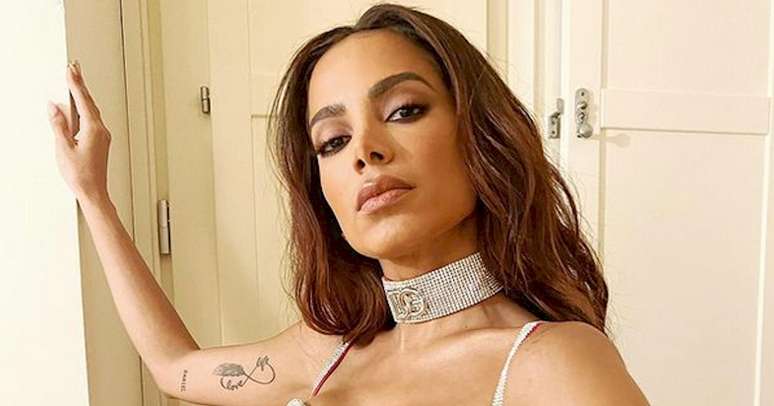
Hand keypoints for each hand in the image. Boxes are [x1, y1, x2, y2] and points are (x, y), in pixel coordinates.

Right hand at [47, 61, 111, 203]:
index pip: (83, 101)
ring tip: (75, 83)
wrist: (94, 192)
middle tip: (74, 69)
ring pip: (92, 111)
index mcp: (94, 130)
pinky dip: (84, 110)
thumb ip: (59, 125)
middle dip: (80, 85)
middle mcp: (102, 131)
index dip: (76, 84)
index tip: (70, 70)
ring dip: (83, 97)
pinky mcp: (101, 142)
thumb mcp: (63, 148)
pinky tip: (78, 108)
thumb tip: (54, 108)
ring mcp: (103, 137)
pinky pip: (92, 120)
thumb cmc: (81, 175)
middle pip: (89, 103)